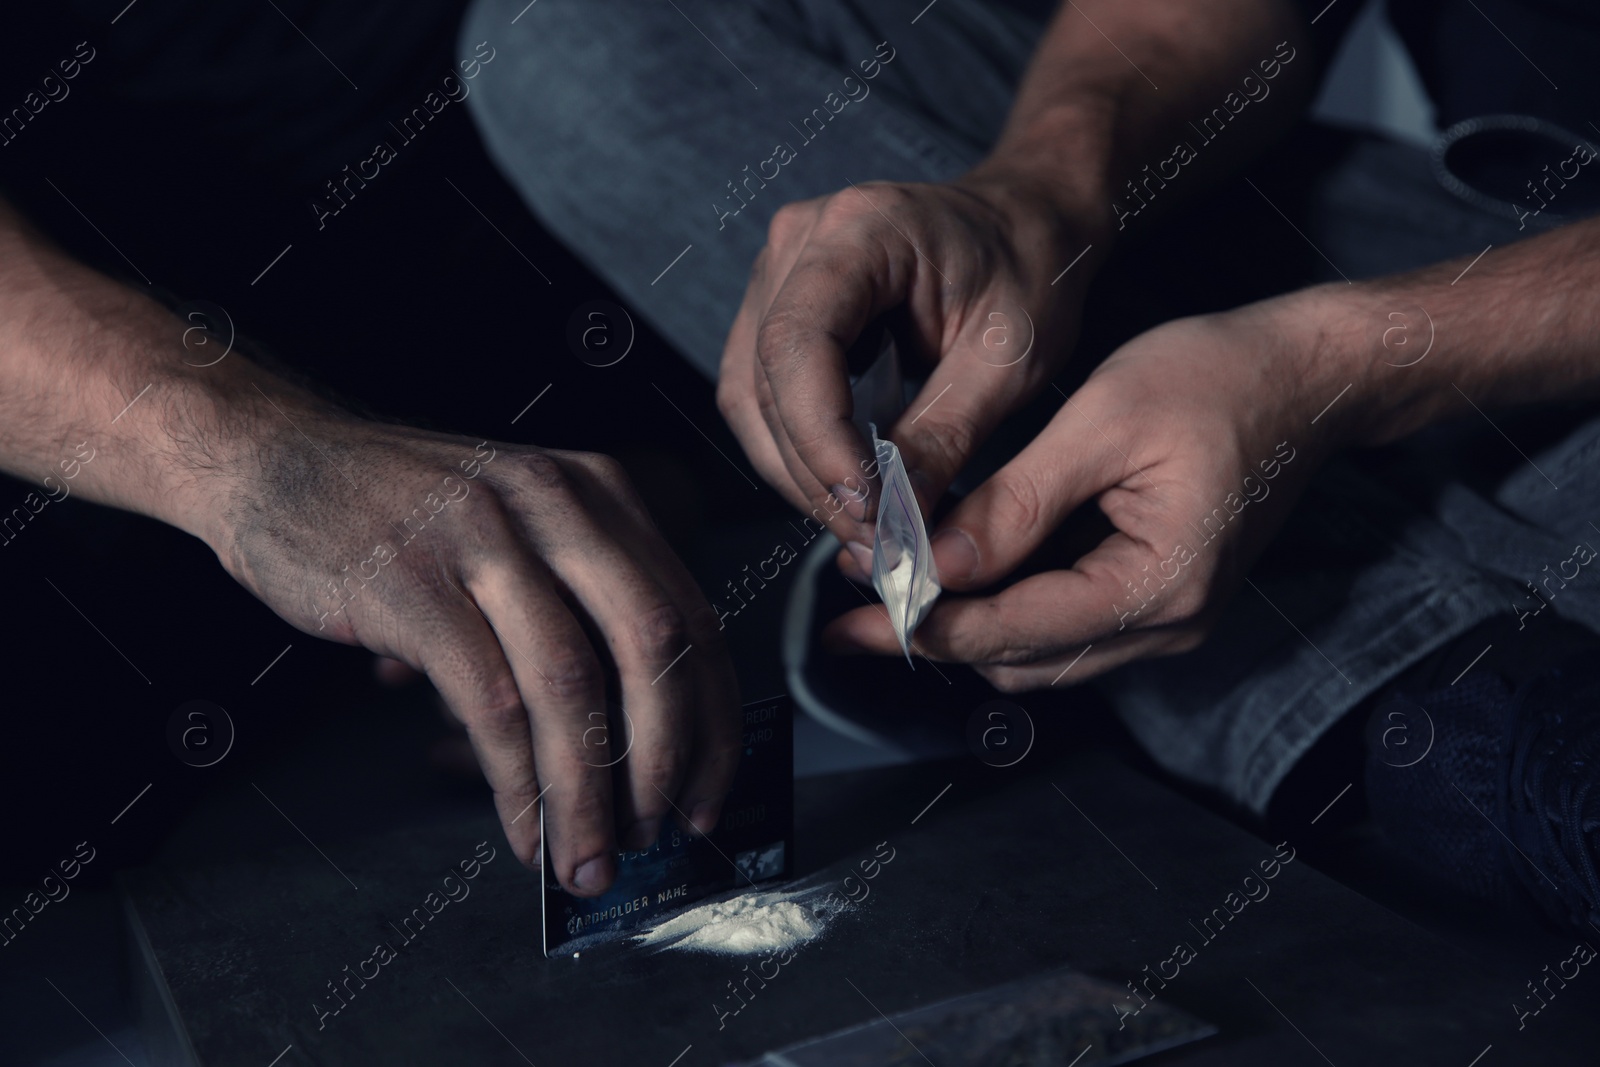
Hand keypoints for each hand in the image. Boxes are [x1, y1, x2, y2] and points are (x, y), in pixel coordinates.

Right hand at [212, 409, 739, 896]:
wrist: (275, 456)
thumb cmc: (402, 508)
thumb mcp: (519, 525)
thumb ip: (577, 605)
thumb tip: (628, 743)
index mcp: (598, 492)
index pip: (693, 615)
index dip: (713, 720)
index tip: (707, 792)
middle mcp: (555, 503)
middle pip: (653, 647)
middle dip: (665, 760)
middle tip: (654, 834)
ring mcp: (483, 538)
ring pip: (571, 685)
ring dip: (587, 792)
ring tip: (585, 856)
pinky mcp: (411, 584)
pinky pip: (489, 702)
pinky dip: (515, 782)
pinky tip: (521, 827)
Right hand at [717, 174, 1103, 555]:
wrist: (1026, 223)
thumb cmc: (1028, 271)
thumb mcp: (1009, 359)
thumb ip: (947, 436)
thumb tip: (897, 521)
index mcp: (862, 230)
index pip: (798, 342)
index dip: (819, 435)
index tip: (866, 505)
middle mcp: (801, 241)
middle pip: (765, 379)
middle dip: (814, 472)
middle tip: (875, 538)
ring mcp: (780, 272)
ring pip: (752, 397)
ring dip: (799, 472)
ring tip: (865, 524)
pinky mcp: (779, 306)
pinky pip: (763, 393)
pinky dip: (798, 450)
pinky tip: (848, 486)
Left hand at [822, 297, 1340, 687]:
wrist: (1310, 375)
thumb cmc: (1216, 378)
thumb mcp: (1102, 423)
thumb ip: (1016, 502)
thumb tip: (939, 562)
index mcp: (1158, 585)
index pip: (1015, 630)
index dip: (926, 625)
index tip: (852, 617)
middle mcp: (1168, 623)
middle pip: (1023, 658)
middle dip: (937, 630)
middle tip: (856, 596)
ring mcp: (1170, 617)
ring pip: (1042, 653)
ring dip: (969, 622)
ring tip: (894, 577)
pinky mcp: (1162, 596)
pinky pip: (1069, 625)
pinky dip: (1009, 606)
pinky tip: (962, 568)